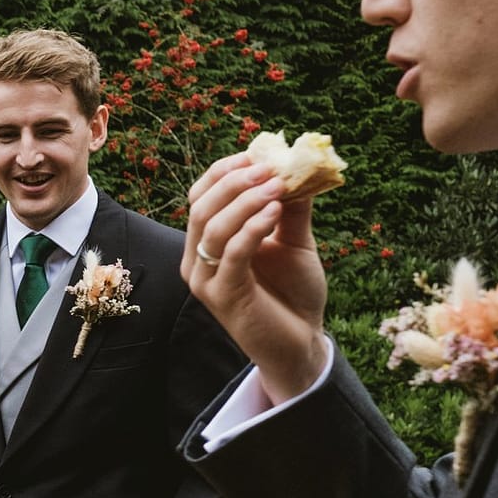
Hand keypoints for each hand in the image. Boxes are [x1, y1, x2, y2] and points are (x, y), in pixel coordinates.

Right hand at [183, 154, 328, 403]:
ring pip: (212, 228)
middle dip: (234, 182)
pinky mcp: (222, 296)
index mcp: (206, 243)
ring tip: (278, 187)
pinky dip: (253, 227)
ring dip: (246, 201)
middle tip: (269, 168)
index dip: (224, 172)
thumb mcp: (294, 241)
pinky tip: (275, 213)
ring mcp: (205, 280)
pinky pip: (231, 253)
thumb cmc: (292, 292)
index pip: (200, 197)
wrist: (301, 341)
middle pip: (200, 207)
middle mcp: (196, 260)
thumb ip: (291, 208)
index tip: (258, 156)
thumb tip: (296, 167)